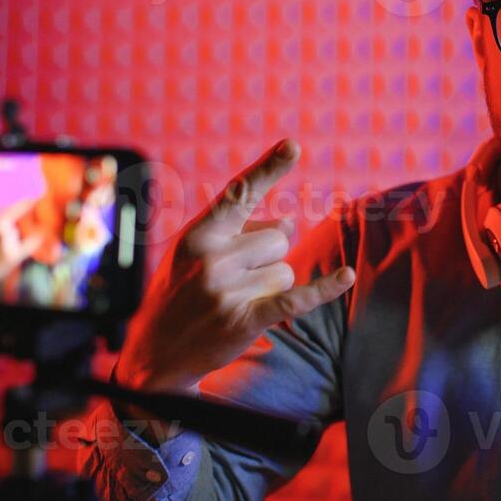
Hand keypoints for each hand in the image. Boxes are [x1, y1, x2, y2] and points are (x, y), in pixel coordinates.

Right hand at [115, 138, 355, 396]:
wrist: (154, 356)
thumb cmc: (181, 296)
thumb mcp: (198, 255)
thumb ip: (241, 233)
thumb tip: (288, 220)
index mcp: (198, 234)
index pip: (240, 193)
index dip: (269, 168)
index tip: (294, 145)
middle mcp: (211, 257)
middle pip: (279, 239)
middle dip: (268, 259)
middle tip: (235, 282)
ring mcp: (225, 289)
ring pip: (286, 270)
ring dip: (272, 287)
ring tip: (236, 302)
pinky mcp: (243, 319)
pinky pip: (295, 297)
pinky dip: (324, 289)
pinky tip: (347, 277)